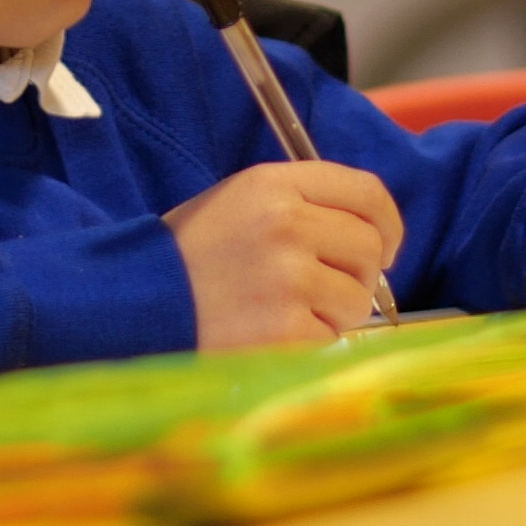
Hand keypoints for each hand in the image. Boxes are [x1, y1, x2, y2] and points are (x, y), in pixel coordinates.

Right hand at [166, 160, 402, 348]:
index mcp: (274, 184)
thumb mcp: (238, 202)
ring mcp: (288, 278)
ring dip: (334, 312)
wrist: (138, 303)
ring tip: (288, 311)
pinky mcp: (285, 328)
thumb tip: (371, 236)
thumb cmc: (189, 255)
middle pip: (369, 247)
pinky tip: (272, 332)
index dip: (387, 222)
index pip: (366, 191)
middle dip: (360, 274)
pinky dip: (311, 340)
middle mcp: (287, 223)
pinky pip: (331, 336)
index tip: (387, 245)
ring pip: (357, 297)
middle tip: (328, 289)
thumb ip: (302, 204)